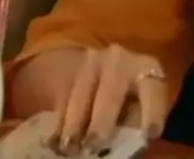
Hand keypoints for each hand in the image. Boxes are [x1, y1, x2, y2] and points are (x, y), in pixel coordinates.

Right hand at [39, 46, 166, 151]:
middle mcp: (118, 60)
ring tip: (71, 147)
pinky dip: (59, 121)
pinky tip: (56, 141)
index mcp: (146, 68)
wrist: (109, 71)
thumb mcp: (143, 106)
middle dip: (101, 121)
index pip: (150, 90)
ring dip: (74, 123)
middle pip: (110, 93)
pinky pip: (63, 97)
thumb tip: (134, 144)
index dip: (151, 113)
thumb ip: (139, 124)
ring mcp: (90, 61)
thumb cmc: (134, 98)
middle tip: (94, 145)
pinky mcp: (69, 70)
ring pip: (81, 94)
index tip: (149, 135)